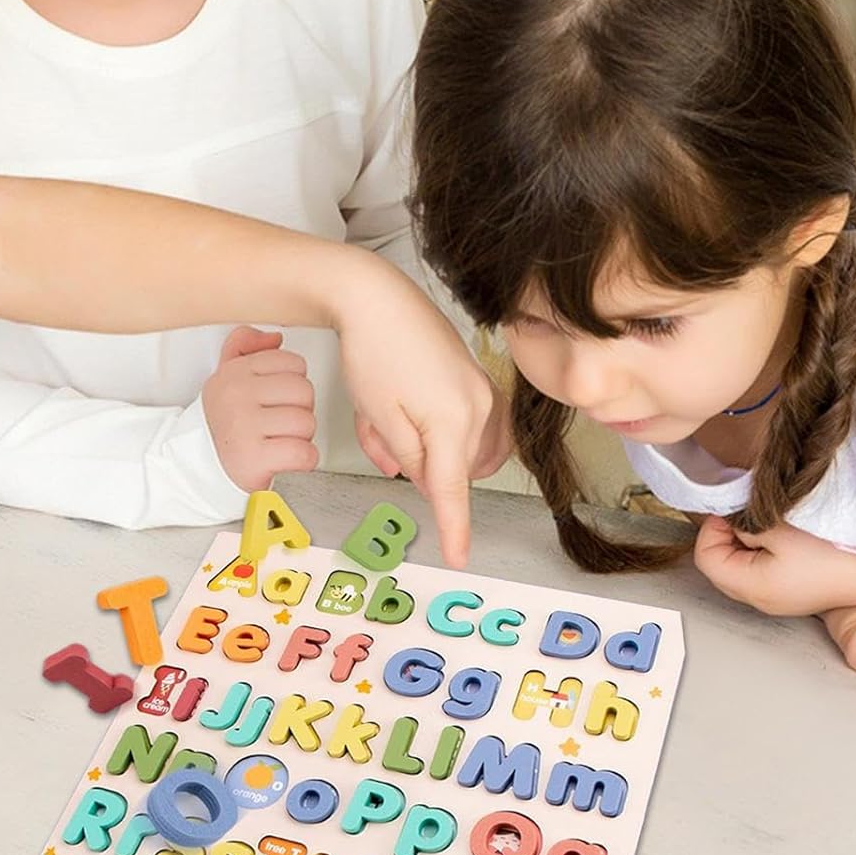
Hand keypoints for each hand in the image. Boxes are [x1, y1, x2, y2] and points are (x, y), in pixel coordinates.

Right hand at [202, 326, 318, 491]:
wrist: (198, 467)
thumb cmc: (223, 423)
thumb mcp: (226, 376)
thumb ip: (246, 346)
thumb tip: (274, 337)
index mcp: (234, 372)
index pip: (294, 363)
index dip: (293, 385)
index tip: (277, 399)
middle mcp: (236, 395)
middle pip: (304, 391)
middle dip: (300, 410)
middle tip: (279, 423)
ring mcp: (244, 426)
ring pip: (306, 423)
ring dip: (301, 437)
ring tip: (279, 440)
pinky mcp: (253, 458)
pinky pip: (304, 453)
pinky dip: (303, 460)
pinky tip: (285, 458)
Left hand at [336, 266, 510, 566]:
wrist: (377, 297)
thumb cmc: (373, 351)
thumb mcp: (379, 417)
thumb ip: (406, 458)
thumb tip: (424, 478)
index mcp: (454, 421)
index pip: (453, 490)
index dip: (454, 528)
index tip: (458, 558)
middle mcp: (479, 407)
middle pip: (451, 466)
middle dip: (414, 463)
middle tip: (378, 435)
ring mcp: (482, 390)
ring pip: (457, 447)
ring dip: (423, 446)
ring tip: (385, 419)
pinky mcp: (475, 377)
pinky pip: (462, 423)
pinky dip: (433, 428)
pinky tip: (404, 409)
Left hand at [692, 515, 855, 616]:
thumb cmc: (834, 549)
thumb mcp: (779, 527)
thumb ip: (744, 522)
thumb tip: (727, 519)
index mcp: (753, 586)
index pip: (706, 558)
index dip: (712, 529)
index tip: (731, 510)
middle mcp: (760, 601)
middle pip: (717, 566)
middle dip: (725, 537)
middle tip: (745, 515)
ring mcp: (776, 601)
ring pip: (737, 570)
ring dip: (743, 544)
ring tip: (766, 526)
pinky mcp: (791, 595)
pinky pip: (758, 573)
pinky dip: (760, 553)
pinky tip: (780, 538)